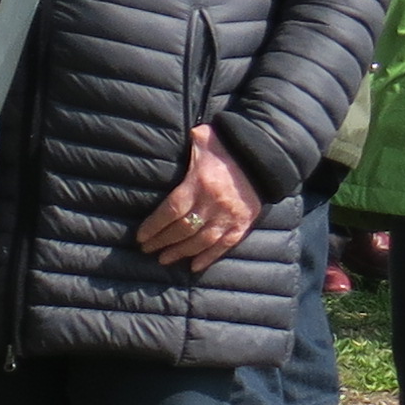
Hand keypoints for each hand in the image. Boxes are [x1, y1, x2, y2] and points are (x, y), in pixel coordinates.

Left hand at [135, 124, 263, 269]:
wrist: (263, 156)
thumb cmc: (227, 146)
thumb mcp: (204, 138)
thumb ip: (185, 143)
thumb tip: (162, 141)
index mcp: (200, 183)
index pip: (172, 211)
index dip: (154, 226)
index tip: (141, 236)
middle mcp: (214, 203)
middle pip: (183, 229)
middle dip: (162, 241)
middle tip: (147, 250)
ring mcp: (230, 216)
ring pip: (201, 241)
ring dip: (181, 252)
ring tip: (164, 259)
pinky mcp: (243, 223)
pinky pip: (224, 245)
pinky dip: (209, 257)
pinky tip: (194, 266)